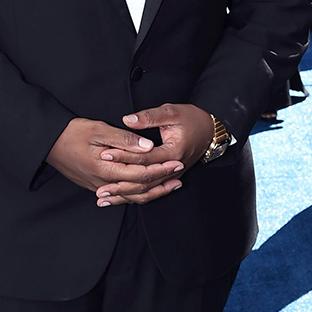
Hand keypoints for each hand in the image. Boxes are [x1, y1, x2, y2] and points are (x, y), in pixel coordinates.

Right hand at [46, 117, 183, 205]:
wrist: (47, 143)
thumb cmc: (71, 132)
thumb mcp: (98, 130)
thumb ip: (124, 139)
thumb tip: (147, 146)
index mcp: (106, 169)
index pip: (141, 173)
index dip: (161, 169)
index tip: (177, 162)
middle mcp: (104, 183)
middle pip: (139, 188)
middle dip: (162, 182)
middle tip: (180, 175)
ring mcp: (98, 187)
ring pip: (131, 196)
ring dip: (152, 192)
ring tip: (170, 186)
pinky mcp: (95, 186)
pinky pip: (121, 195)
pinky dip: (136, 194)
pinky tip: (146, 192)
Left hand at [91, 103, 214, 206]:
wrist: (210, 131)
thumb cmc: (192, 119)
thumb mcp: (171, 112)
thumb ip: (149, 117)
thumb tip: (127, 120)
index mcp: (172, 152)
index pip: (143, 158)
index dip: (123, 156)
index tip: (104, 154)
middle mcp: (173, 168)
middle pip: (144, 181)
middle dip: (120, 185)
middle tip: (100, 189)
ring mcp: (172, 176)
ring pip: (147, 191)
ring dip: (125, 196)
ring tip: (104, 199)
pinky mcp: (169, 178)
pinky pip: (150, 191)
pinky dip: (134, 195)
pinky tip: (118, 198)